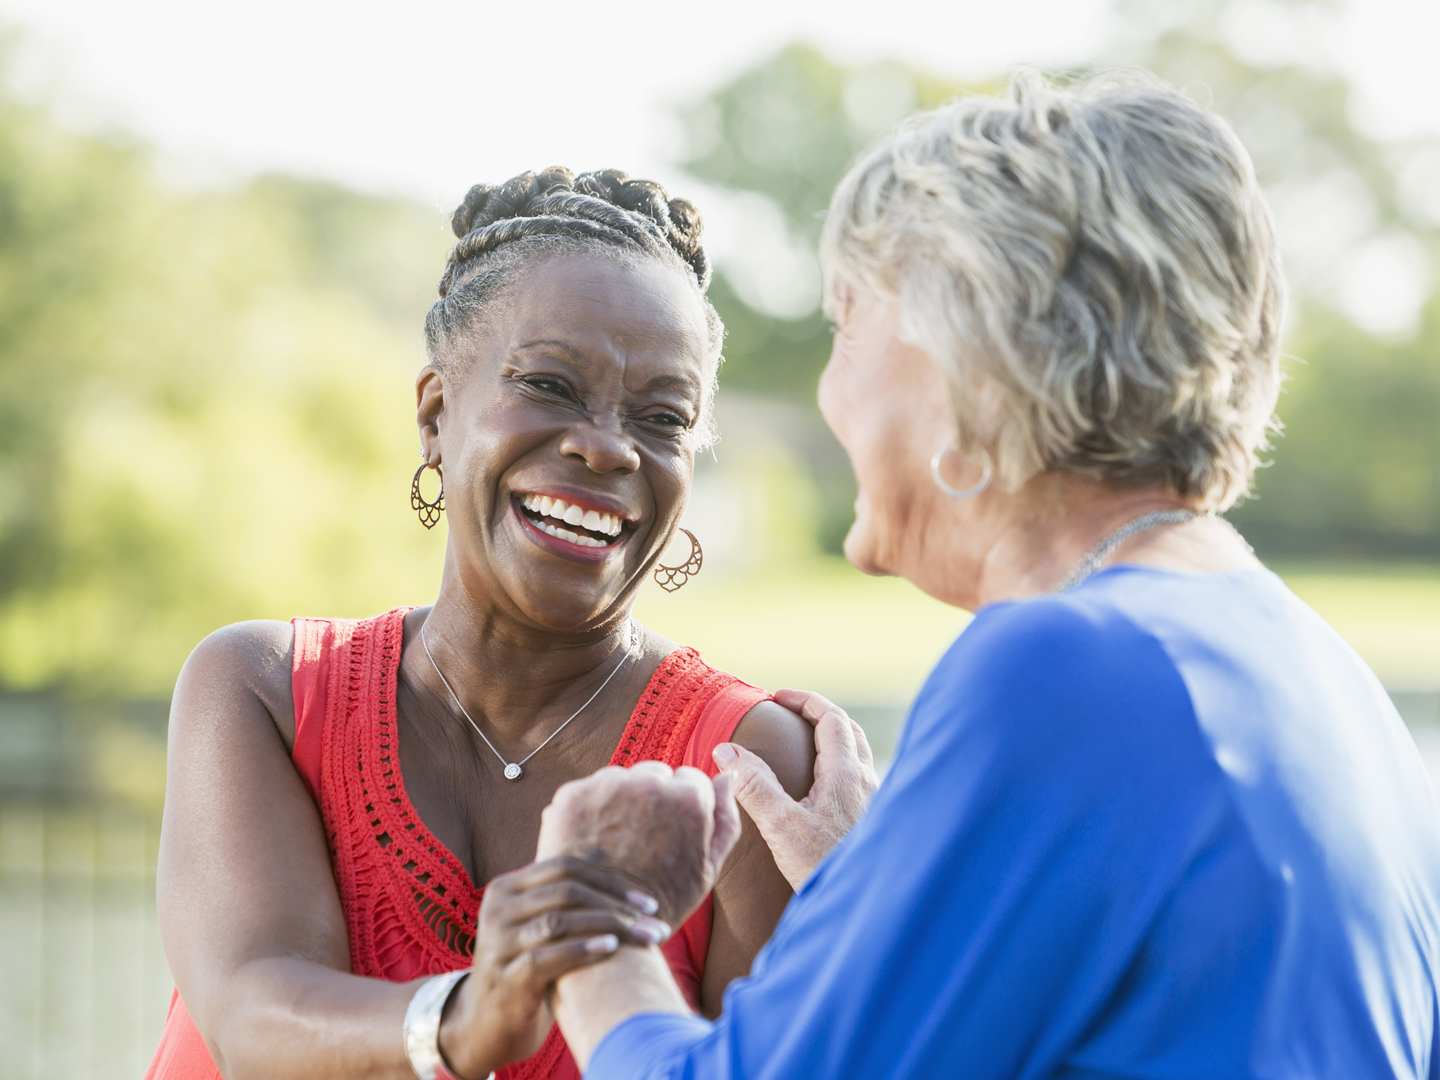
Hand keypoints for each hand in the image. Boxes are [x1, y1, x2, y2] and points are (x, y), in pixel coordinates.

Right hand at [437, 856, 669, 1078]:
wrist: (487, 1025)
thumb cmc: (527, 969)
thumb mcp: (539, 925)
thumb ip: (562, 894)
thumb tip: (601, 853)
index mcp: (506, 888)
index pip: (565, 866)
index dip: (611, 879)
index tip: (648, 901)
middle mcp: (497, 909)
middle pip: (567, 890)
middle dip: (617, 904)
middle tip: (654, 923)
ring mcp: (496, 943)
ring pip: (560, 920)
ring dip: (610, 926)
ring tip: (644, 938)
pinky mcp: (504, 977)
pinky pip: (546, 956)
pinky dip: (583, 948)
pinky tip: (611, 948)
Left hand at [536, 761, 743, 926]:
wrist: (602, 929)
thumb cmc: (662, 902)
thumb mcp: (708, 869)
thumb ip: (724, 819)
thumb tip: (728, 777)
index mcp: (688, 797)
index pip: (690, 780)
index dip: (681, 809)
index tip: (670, 833)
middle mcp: (648, 782)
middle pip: (654, 774)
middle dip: (651, 798)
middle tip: (642, 839)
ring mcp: (607, 786)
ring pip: (620, 779)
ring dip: (619, 799)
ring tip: (616, 842)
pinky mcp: (572, 795)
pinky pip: (588, 790)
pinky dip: (589, 809)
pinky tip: (592, 840)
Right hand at [711, 688, 878, 889]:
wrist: (865, 907)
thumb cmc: (825, 867)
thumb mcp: (781, 827)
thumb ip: (754, 786)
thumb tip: (726, 750)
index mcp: (847, 774)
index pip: (831, 718)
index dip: (804, 701)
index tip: (778, 697)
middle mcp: (867, 782)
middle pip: (849, 730)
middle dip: (819, 714)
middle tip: (790, 713)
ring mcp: (875, 802)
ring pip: (857, 754)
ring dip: (833, 738)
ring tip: (803, 744)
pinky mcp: (873, 822)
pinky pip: (859, 777)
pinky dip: (839, 763)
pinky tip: (821, 787)